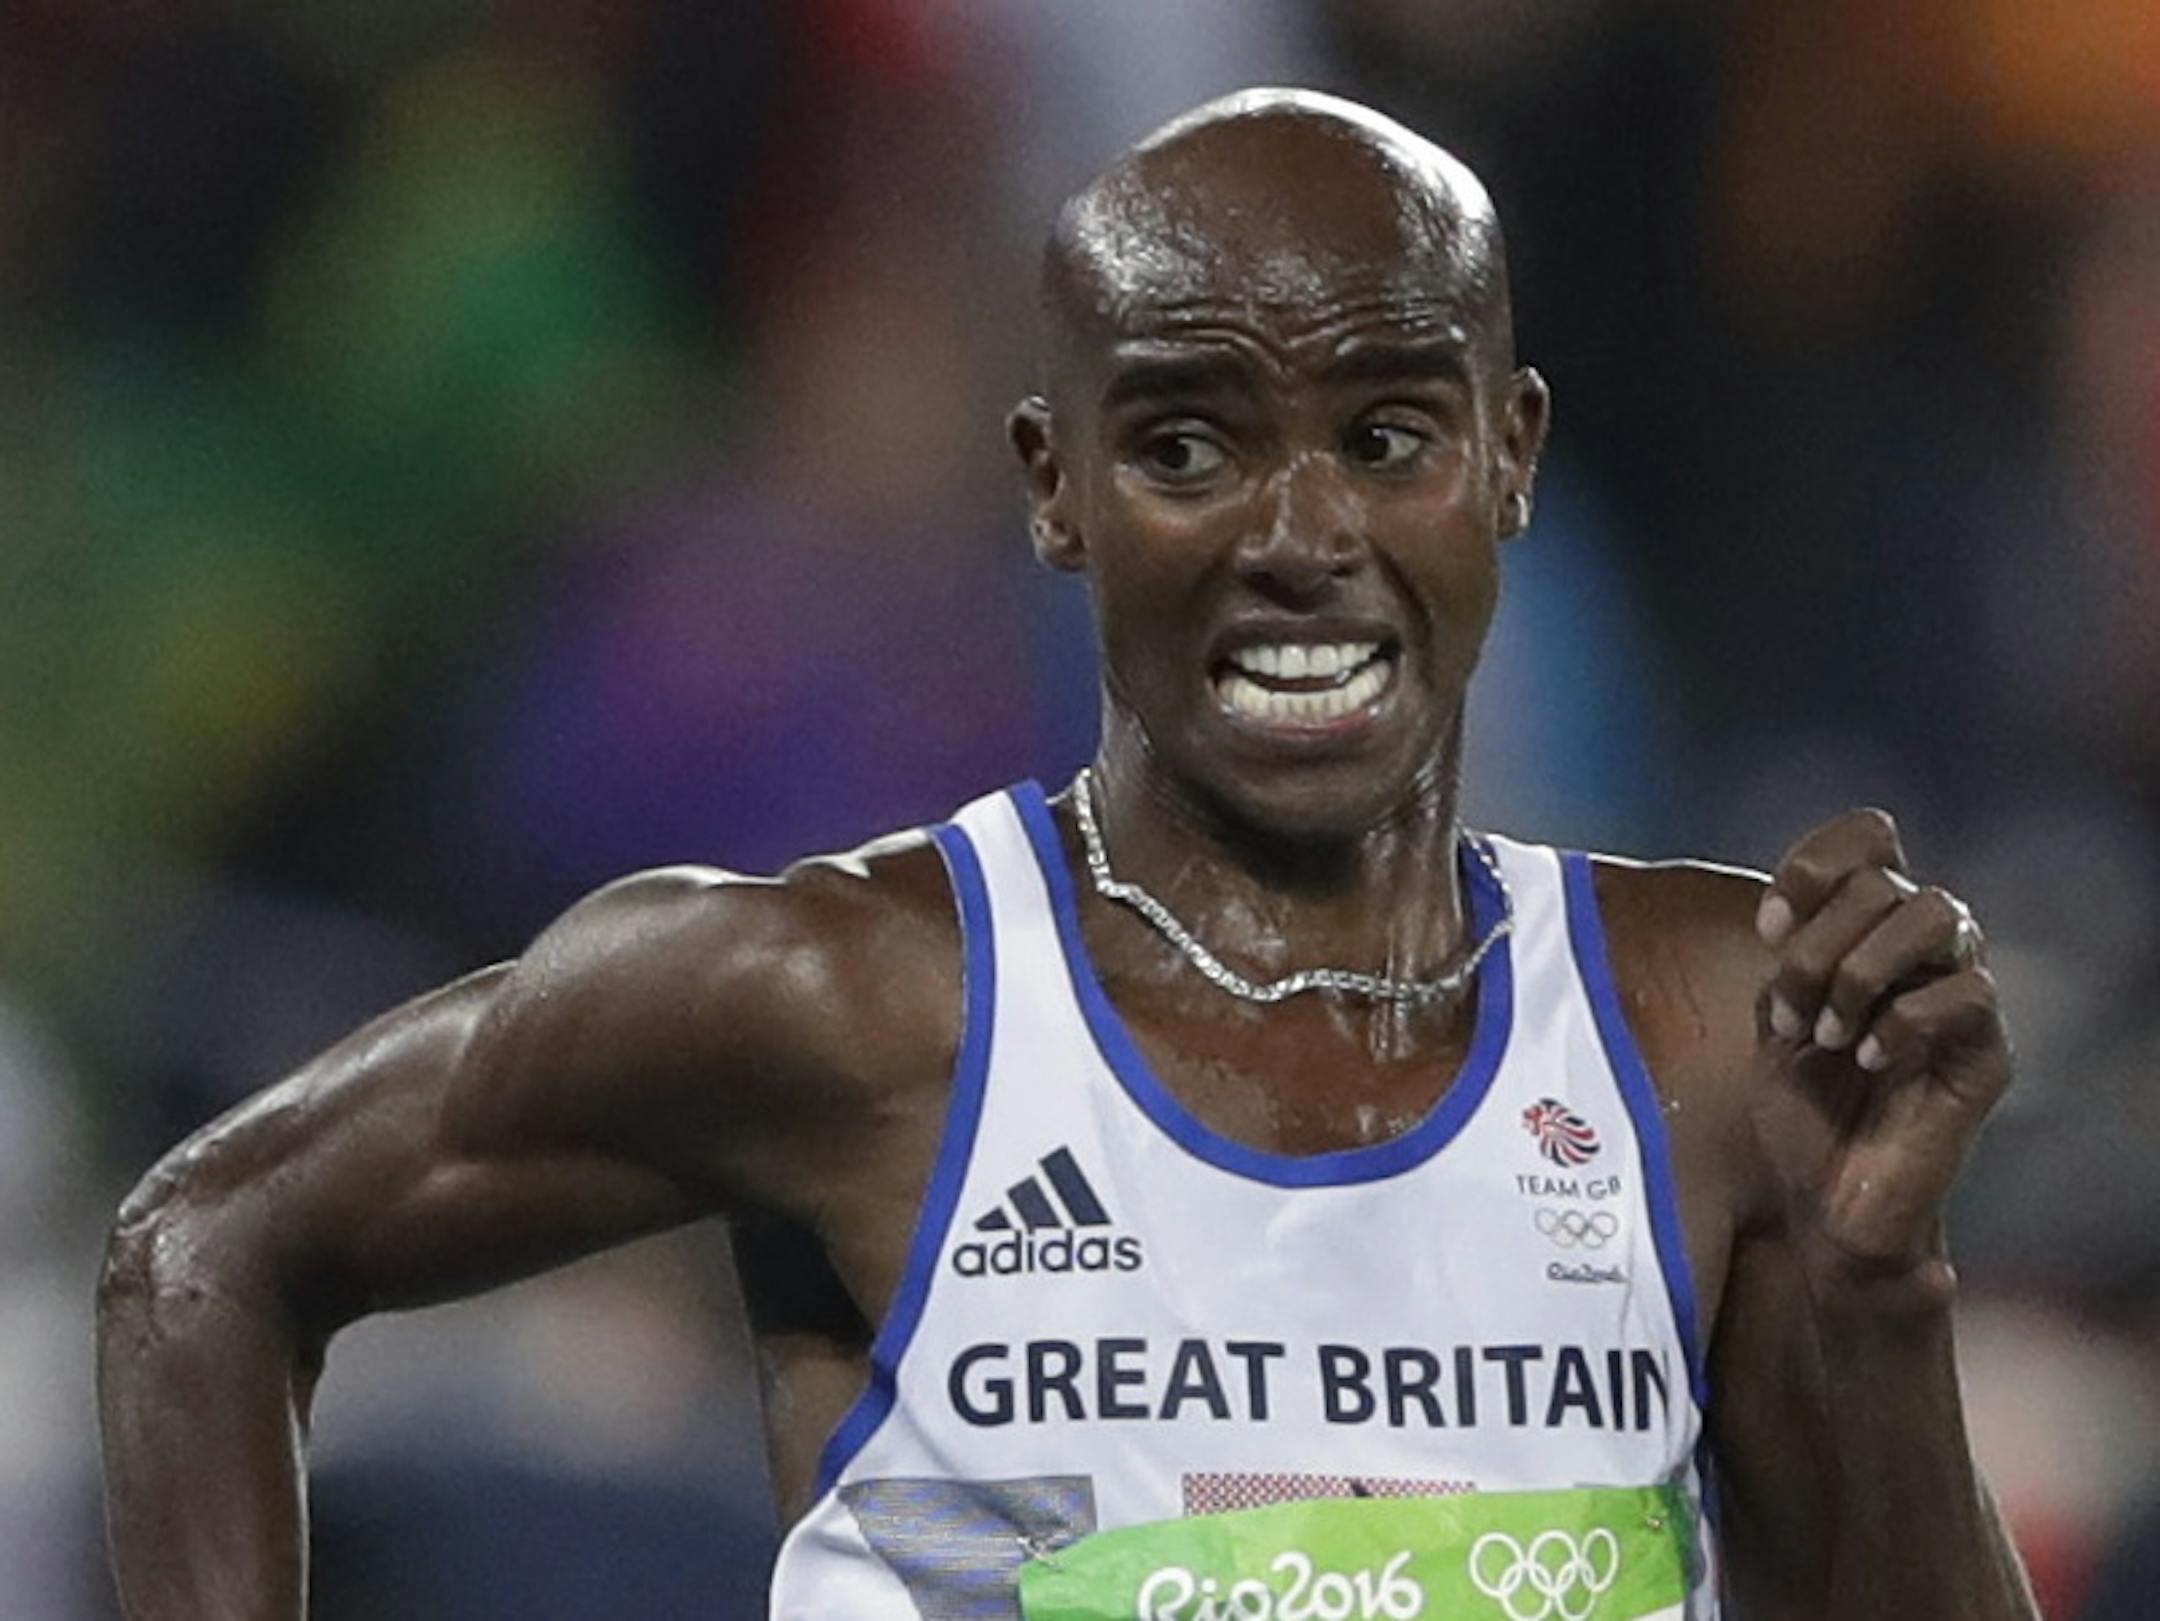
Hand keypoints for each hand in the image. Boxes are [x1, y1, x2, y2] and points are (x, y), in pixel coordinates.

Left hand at [1749, 809, 2009, 1295]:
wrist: (1826, 1205)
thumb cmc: (1801, 1111)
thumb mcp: (1772, 1017)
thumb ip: (1786, 957)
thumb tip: (1784, 914)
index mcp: (1867, 929)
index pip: (1871, 838)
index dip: (1815, 863)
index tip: (1767, 928)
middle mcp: (1922, 950)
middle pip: (1885, 881)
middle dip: (1817, 945)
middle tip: (1790, 1014)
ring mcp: (1958, 995)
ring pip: (1938, 913)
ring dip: (1861, 970)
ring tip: (1827, 1033)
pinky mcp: (1986, 1051)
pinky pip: (1965, 992)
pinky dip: (1902, 1020)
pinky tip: (1865, 1060)